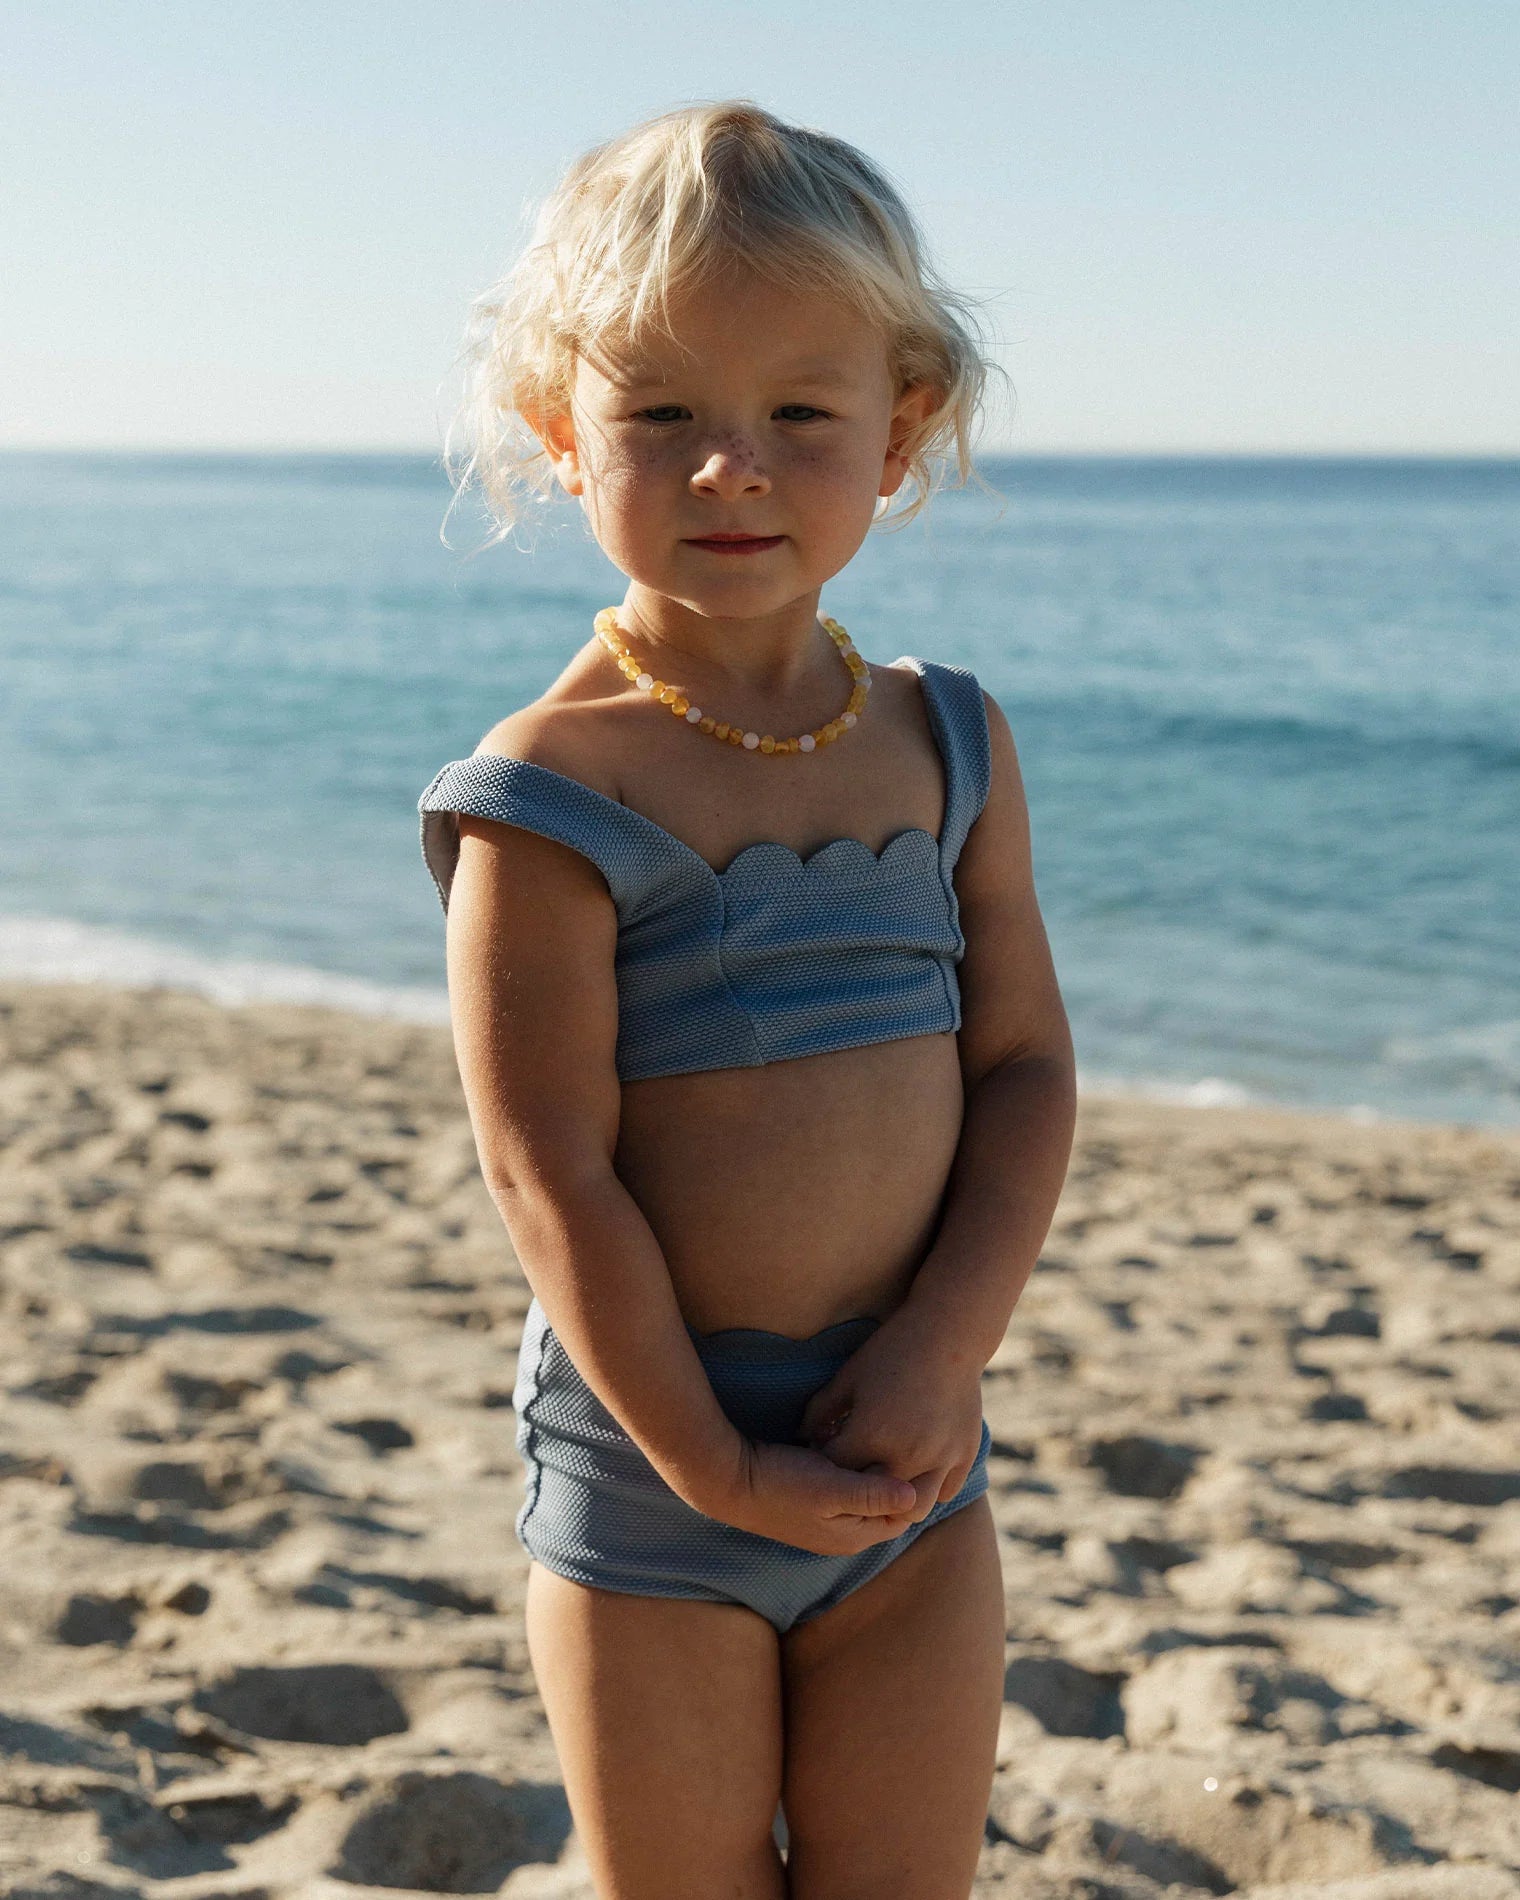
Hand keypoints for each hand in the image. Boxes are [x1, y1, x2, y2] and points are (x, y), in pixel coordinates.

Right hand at [701, 1436, 921, 1555]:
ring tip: (881, 1437)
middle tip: (903, 1438)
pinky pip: (847, 1488)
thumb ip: (871, 1494)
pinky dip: (854, 1469)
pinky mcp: (813, 1504)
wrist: (728, 1480)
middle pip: (885, 1506)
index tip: (916, 1448)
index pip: (903, 1515)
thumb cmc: (780, 1483)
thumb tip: (914, 1497)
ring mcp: (827, 1522)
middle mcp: (844, 1535)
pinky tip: (853, 1443)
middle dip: (895, 1476)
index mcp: (854, 1537)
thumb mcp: (829, 1488)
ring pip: (866, 1495)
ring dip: (873, 1471)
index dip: (912, 1483)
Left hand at [798, 1313, 984, 1522]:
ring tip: (889, 1479)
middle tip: (855, 1471)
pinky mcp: (964, 1455)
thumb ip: (820, 1411)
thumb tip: (805, 1437)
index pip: (837, 1471)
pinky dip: (929, 1486)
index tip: (828, 1451)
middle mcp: (906, 1455)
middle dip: (861, 1490)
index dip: (828, 1462)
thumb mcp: (849, 1377)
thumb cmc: (892, 1350)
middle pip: (874, 1501)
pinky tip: (917, 1467)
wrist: (949, 1333)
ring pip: (915, 1508)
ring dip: (899, 1500)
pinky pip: (944, 1491)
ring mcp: (940, 1459)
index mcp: (871, 1435)